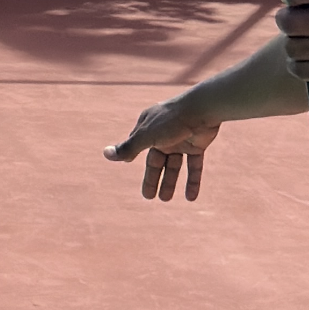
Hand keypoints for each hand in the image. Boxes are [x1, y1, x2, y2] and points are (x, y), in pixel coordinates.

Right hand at [103, 102, 220, 200]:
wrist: (202, 109)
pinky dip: (192, 181)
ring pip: (174, 165)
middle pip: (156, 161)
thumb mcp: (146, 136)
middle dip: (153, 179)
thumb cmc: (171, 120)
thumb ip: (128, 147)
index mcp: (149, 127)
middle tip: (148, 197)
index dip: (133, 155)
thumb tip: (106, 153)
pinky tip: (191, 198)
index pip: (138, 145)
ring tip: (166, 199)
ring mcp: (181, 140)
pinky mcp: (197, 145)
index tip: (128, 163)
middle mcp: (164, 134)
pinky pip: (194, 166)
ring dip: (170, 182)